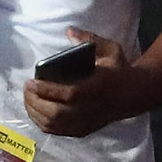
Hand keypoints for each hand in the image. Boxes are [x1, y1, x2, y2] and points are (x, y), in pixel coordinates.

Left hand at [23, 28, 144, 136]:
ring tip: (28, 96)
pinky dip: (40, 121)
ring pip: (53, 124)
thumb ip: (90, 40)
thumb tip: (69, 30)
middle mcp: (90, 109)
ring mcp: (85, 123)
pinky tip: (34, 109)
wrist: (134, 94)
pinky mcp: (81, 130)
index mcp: (97, 89)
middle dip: (35, 101)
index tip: (31, 81)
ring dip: (34, 111)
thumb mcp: (111, 50)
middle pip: (56, 113)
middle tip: (27, 87)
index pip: (68, 94)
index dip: (46, 90)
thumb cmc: (119, 70)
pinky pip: (55, 131)